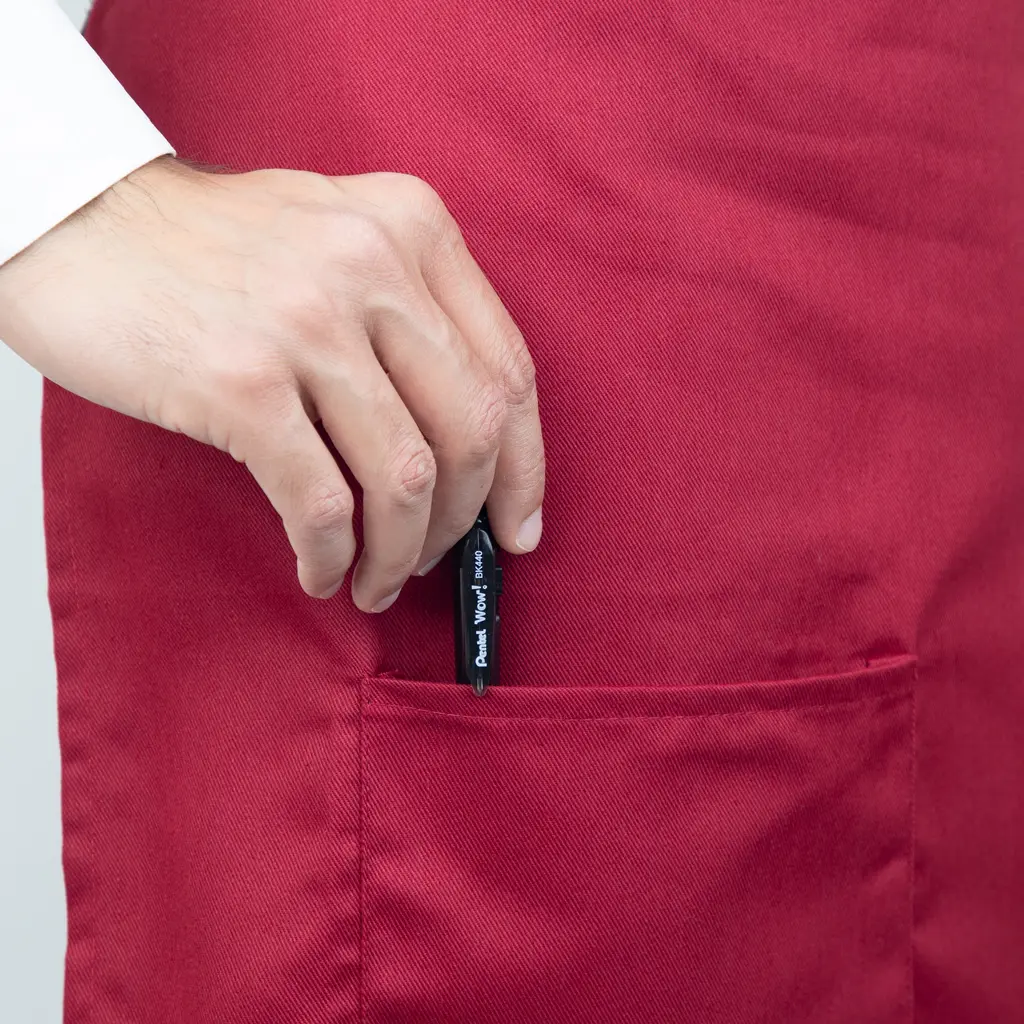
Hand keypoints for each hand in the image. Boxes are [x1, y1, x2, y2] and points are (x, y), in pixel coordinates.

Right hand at [0, 157, 543, 609]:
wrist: (72, 217)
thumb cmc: (207, 248)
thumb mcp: (335, 236)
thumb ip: (407, 314)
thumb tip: (463, 449)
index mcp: (412, 228)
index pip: (510, 370)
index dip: (526, 467)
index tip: (517, 528)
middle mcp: (372, 266)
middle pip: (473, 432)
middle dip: (464, 522)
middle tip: (436, 561)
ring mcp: (307, 323)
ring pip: (405, 478)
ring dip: (400, 554)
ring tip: (376, 578)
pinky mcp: (240, 382)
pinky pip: (323, 502)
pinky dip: (334, 555)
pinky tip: (322, 570)